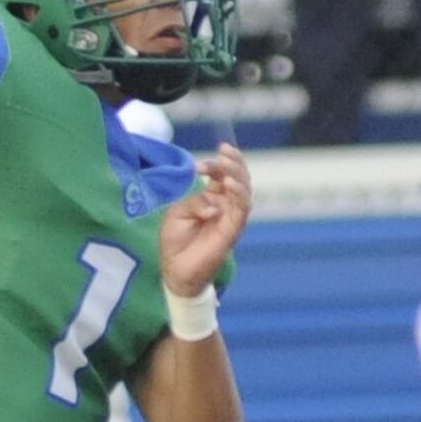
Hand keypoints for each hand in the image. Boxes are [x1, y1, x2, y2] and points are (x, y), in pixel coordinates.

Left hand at [160, 143, 249, 296]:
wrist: (175, 271)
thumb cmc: (175, 242)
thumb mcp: (178, 213)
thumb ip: (195, 202)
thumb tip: (214, 202)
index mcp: (212, 198)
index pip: (221, 175)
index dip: (214, 165)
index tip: (197, 165)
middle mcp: (225, 206)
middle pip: (238, 178)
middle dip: (233, 161)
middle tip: (224, 150)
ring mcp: (231, 217)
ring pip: (245, 190)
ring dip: (238, 174)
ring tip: (226, 163)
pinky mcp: (233, 230)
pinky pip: (242, 209)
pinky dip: (239, 193)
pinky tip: (229, 183)